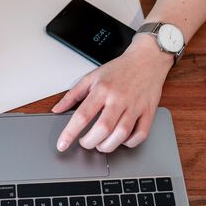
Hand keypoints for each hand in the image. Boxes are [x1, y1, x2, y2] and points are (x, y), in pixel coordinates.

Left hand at [52, 35, 172, 152]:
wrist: (147, 59)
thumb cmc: (119, 70)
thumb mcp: (92, 77)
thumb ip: (72, 95)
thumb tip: (57, 110)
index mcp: (102, 89)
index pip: (82, 115)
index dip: (70, 133)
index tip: (62, 145)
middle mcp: (119, 98)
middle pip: (103, 128)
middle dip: (90, 142)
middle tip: (85, 143)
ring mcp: (135, 106)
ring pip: (122, 134)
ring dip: (108, 146)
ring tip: (100, 144)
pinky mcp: (148, 112)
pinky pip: (141, 134)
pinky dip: (130, 143)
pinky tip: (121, 140)